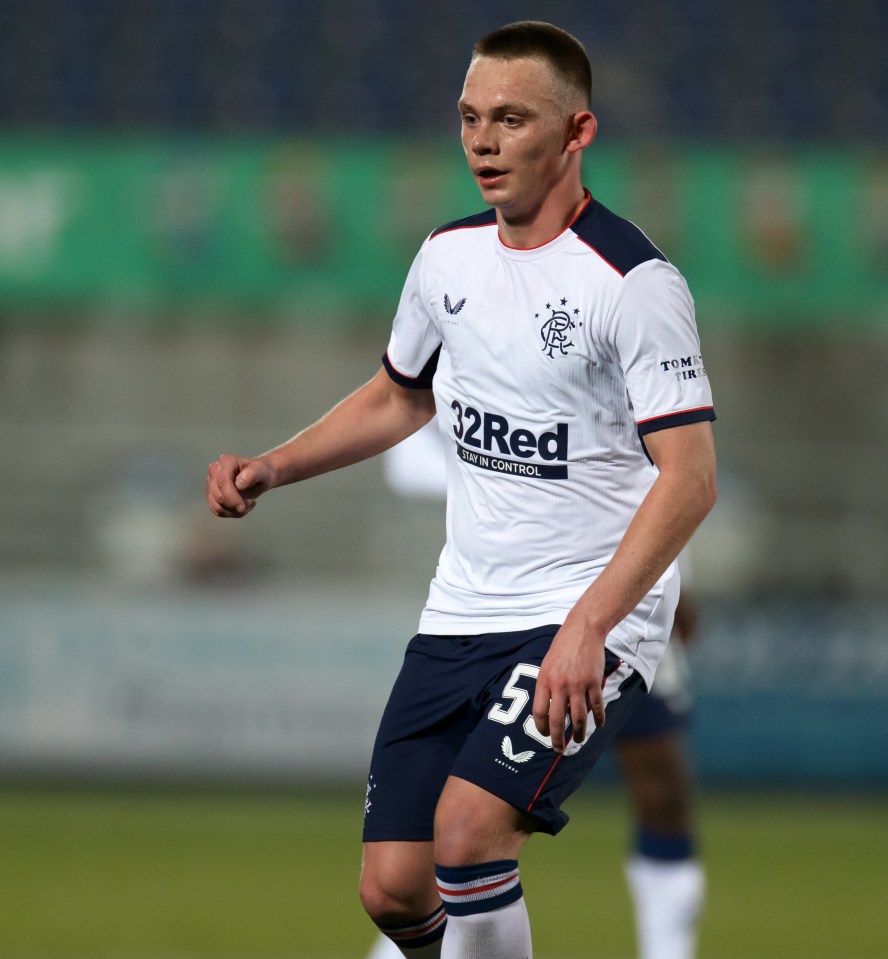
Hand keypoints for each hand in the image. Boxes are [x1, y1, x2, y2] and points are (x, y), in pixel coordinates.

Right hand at [206, 454, 273, 517]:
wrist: (260, 477)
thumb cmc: (261, 472)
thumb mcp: (262, 471)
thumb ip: (252, 474)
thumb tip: (239, 484)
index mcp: (226, 461)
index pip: (222, 483)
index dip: (231, 498)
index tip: (243, 507)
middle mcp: (215, 470)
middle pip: (218, 497)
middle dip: (235, 505)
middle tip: (251, 503)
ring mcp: (211, 483)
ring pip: (216, 507)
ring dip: (234, 511)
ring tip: (248, 504)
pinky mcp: (211, 495)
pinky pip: (217, 511)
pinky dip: (231, 513)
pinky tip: (242, 507)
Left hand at [532, 619, 605, 753]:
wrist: (583, 630)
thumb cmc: (563, 647)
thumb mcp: (547, 664)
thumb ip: (546, 685)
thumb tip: (546, 709)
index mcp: (544, 680)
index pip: (539, 712)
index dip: (541, 727)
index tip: (545, 735)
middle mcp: (560, 685)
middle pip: (557, 720)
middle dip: (557, 738)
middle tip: (558, 748)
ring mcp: (578, 685)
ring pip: (578, 717)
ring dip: (579, 732)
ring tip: (580, 739)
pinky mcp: (594, 682)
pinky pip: (596, 706)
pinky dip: (598, 718)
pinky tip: (598, 724)